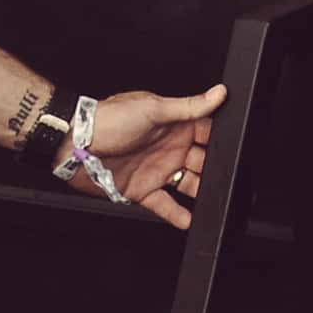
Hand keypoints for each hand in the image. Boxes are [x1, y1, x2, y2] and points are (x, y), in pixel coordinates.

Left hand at [80, 83, 230, 229]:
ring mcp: (158, 170)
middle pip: (202, 161)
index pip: (207, 132)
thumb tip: (218, 93)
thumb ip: (189, 106)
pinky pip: (165, 204)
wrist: (75, 145)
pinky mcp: (143, 190)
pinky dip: (177, 214)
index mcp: (174, 124)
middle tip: (231, 178)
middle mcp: (169, 147)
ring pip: (188, 185)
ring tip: (216, 201)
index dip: (222, 140)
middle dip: (216, 169)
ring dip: (201, 192)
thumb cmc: (110, 118)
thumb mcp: (153, 109)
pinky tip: (189, 220)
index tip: (237, 147)